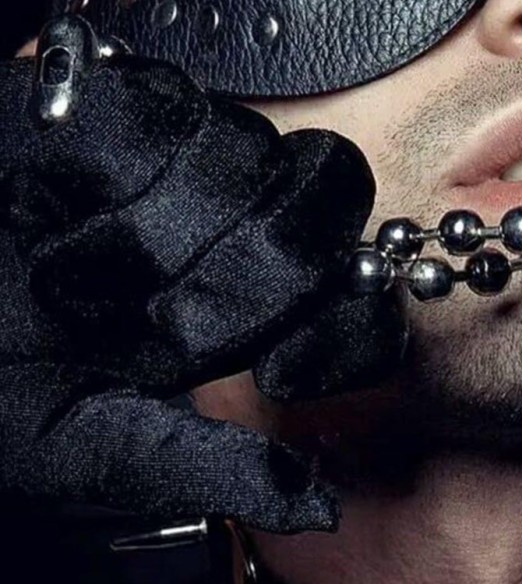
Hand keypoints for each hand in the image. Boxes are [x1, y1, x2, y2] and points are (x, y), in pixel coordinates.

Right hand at [0, 16, 404, 532]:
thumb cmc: (1, 379)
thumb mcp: (98, 446)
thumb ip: (206, 468)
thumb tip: (320, 507)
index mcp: (259, 310)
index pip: (366, 300)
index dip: (345, 333)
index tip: (282, 375)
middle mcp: (245, 223)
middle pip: (324, 223)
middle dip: (242, 291)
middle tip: (160, 321)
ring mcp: (193, 152)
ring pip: (251, 160)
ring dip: (155, 238)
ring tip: (86, 263)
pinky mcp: (129, 100)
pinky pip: (163, 117)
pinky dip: (108, 171)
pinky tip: (67, 200)